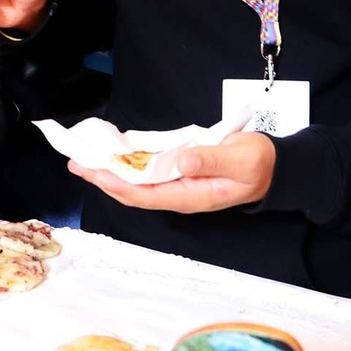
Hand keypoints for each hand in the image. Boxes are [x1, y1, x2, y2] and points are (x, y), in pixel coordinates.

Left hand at [67, 132, 276, 212]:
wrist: (274, 166)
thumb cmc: (258, 164)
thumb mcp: (239, 160)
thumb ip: (210, 160)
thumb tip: (180, 161)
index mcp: (191, 196)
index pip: (146, 195)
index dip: (118, 185)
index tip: (96, 172)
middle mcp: (179, 194)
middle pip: (134, 191)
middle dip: (104, 179)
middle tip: (76, 163)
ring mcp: (178, 184)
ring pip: (137, 182)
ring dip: (111, 171)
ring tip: (85, 159)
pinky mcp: (179, 172)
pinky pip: (147, 171)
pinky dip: (127, 163)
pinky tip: (112, 154)